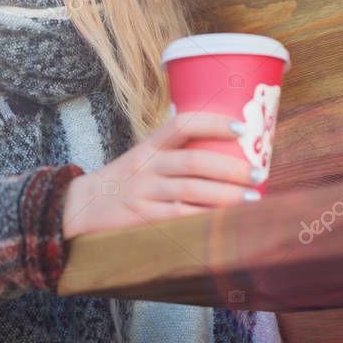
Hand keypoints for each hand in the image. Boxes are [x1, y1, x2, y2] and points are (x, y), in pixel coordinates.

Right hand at [61, 112, 267, 238]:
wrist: (83, 205)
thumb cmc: (126, 180)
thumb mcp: (145, 157)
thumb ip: (176, 151)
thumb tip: (228, 149)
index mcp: (150, 145)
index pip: (182, 124)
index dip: (213, 123)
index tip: (241, 128)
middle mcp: (148, 164)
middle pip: (194, 161)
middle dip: (230, 166)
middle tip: (259, 172)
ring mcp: (145, 191)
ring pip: (191, 189)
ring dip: (226, 193)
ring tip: (252, 197)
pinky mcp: (144, 216)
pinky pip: (181, 216)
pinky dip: (206, 216)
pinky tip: (226, 219)